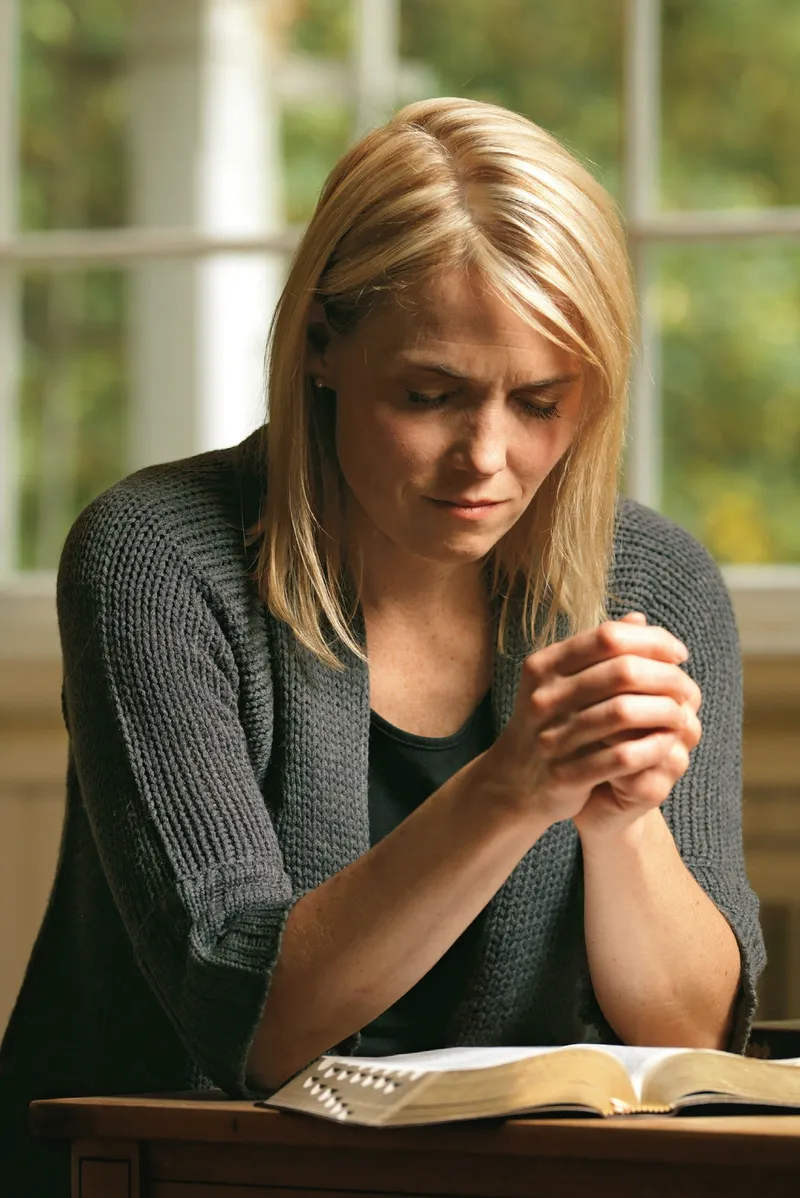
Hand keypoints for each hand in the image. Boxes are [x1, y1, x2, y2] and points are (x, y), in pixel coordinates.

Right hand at [486, 611, 701, 831]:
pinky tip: (667, 744)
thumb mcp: (563, 681)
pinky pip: (621, 757)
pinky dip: (653, 748)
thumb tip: (639, 619)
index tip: (678, 654)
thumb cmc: (551, 723)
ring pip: (624, 713)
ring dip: (665, 712)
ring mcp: (551, 736)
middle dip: (666, 677)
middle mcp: (543, 697)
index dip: (652, 640)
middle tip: (686, 688)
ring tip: (682, 715)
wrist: (515, 782)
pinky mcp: (565, 774)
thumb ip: (599, 650)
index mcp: (545, 666)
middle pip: (621, 672)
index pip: (608, 637)